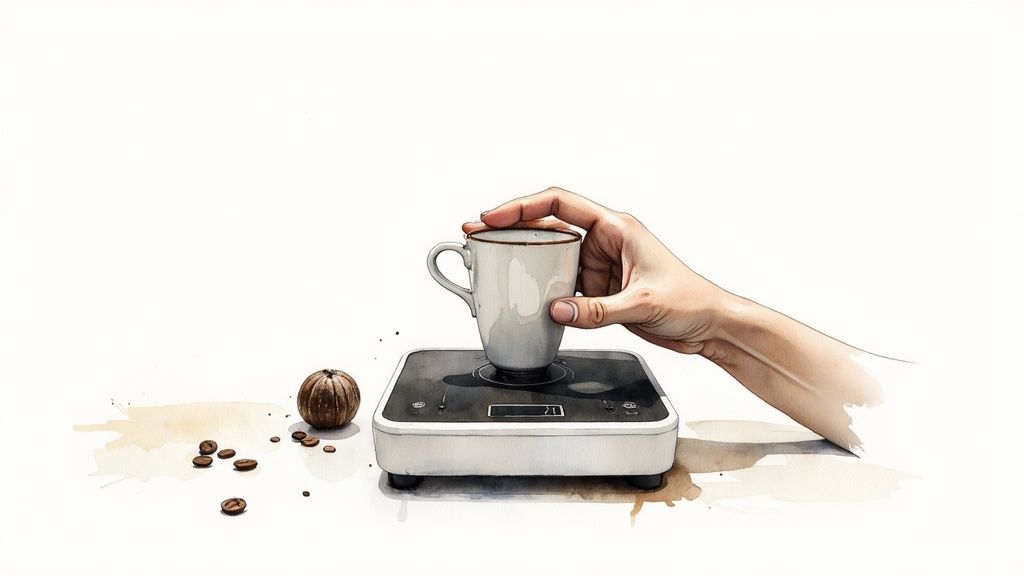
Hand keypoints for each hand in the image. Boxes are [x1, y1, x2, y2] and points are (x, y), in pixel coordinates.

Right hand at [463, 187, 732, 356]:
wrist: (710, 326)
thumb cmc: (692, 301)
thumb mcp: (643, 303)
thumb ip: (597, 310)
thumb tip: (556, 309)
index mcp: (616, 228)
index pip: (560, 204)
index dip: (522, 206)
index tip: (494, 218)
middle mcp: (604, 241)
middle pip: (547, 226)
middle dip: (511, 230)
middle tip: (477, 236)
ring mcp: (599, 266)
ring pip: (550, 257)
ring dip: (523, 260)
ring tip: (491, 264)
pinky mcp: (598, 290)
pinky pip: (560, 284)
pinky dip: (540, 289)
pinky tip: (523, 296)